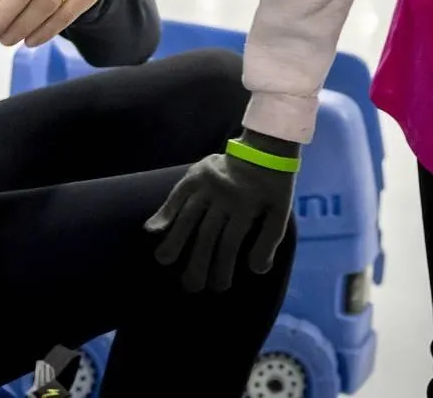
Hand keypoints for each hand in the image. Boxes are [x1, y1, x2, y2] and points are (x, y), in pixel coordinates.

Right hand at [146, 134, 296, 291]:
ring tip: (164, 261)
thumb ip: (270, 240)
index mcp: (247, 205)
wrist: (266, 146)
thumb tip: (257, 270)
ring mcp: (208, 184)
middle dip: (198, 263)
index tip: (219, 286)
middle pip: (207, 234)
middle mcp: (225, 195)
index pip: (230, 243)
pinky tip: (152, 230)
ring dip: (175, 240)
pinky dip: (164, 211)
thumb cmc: (273, 185)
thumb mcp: (281, 210)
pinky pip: (176, 194)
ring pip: (188, 216)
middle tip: (191, 286)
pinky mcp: (196, 175)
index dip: (222, 267)